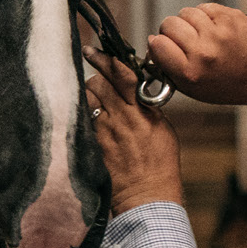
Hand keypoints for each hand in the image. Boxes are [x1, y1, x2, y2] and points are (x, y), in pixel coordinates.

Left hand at [83, 51, 183, 215]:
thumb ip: (147, 107)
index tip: (92, 51)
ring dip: (88, 96)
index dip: (105, 60)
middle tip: (94, 78)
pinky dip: (84, 116)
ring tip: (93, 102)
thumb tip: (135, 89)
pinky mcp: (93, 146)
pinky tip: (89, 120)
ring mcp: (105, 133)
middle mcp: (122, 119)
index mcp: (143, 112)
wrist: (147, 196)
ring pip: (87, 101)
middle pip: (98, 84)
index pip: (121, 75)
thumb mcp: (163, 130)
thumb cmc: (159, 165)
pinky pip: (83, 121)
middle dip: (94, 78)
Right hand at [147, 4, 246, 107]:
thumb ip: (169, 67)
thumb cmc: (225, 83)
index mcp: (191, 73)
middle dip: (171, 30)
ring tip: (200, 34)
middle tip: (183, 40)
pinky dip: (204, 16)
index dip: (158, 44)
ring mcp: (219, 32)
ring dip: (188, 21)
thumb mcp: (193, 88)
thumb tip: (152, 44)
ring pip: (185, 12)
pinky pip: (204, 7)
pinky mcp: (230, 17)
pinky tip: (213, 28)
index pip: (157, 45)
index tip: (164, 47)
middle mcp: (204, 52)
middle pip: (168, 24)